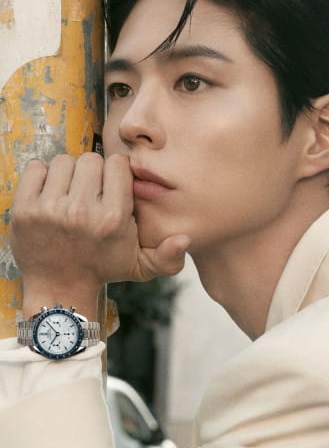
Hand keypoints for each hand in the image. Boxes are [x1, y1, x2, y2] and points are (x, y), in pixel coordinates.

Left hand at [11, 153, 189, 316]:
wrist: (59, 288)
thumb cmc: (103, 269)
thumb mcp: (141, 266)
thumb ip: (168, 256)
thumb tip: (186, 238)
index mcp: (113, 218)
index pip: (118, 164)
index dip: (117, 172)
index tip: (112, 187)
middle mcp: (82, 211)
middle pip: (90, 159)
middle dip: (92, 172)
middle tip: (90, 190)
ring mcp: (50, 209)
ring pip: (63, 161)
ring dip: (68, 173)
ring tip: (70, 192)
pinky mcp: (24, 210)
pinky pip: (35, 168)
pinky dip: (42, 176)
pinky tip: (51, 192)